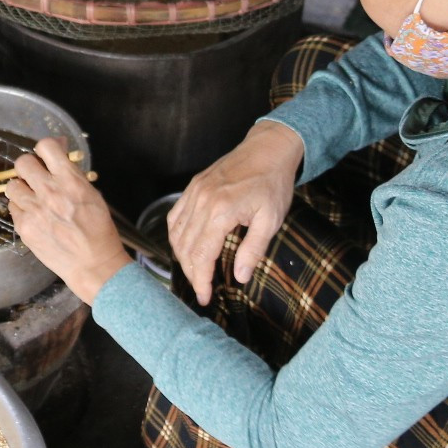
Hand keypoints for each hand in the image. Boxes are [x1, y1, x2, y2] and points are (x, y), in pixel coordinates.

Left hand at [7, 138, 131, 302]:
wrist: (92, 264)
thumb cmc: (98, 230)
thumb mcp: (93, 195)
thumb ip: (72, 176)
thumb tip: (59, 158)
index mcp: (70, 180)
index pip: (46, 147)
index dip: (47, 147)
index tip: (50, 154)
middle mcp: (49, 191)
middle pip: (22, 162)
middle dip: (30, 166)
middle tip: (37, 176)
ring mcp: (33, 210)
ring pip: (12, 185)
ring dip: (22, 188)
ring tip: (32, 197)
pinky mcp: (24, 227)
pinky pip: (13, 208)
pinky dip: (21, 208)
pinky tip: (34, 215)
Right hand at [165, 121, 303, 304]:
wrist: (267, 149)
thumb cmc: (273, 184)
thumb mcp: (270, 220)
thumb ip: (253, 250)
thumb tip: (240, 277)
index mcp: (221, 212)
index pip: (201, 255)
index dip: (201, 280)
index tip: (205, 297)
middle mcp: (201, 202)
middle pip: (185, 248)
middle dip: (192, 273)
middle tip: (202, 290)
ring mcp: (194, 193)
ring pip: (176, 234)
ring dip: (182, 257)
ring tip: (195, 272)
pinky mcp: (192, 187)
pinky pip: (175, 216)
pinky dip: (176, 236)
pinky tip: (186, 247)